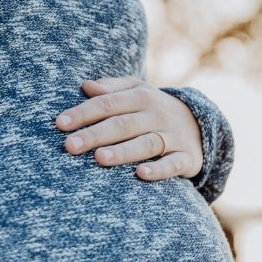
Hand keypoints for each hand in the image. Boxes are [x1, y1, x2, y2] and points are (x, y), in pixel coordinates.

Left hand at [56, 76, 203, 180]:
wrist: (201, 126)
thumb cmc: (154, 110)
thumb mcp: (137, 92)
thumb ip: (112, 89)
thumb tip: (86, 86)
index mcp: (141, 97)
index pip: (108, 103)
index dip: (84, 113)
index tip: (60, 124)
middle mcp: (157, 115)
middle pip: (123, 124)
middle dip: (96, 134)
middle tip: (70, 146)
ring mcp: (173, 137)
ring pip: (146, 144)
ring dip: (123, 151)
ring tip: (99, 159)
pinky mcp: (187, 158)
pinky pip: (173, 164)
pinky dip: (159, 170)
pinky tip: (141, 174)